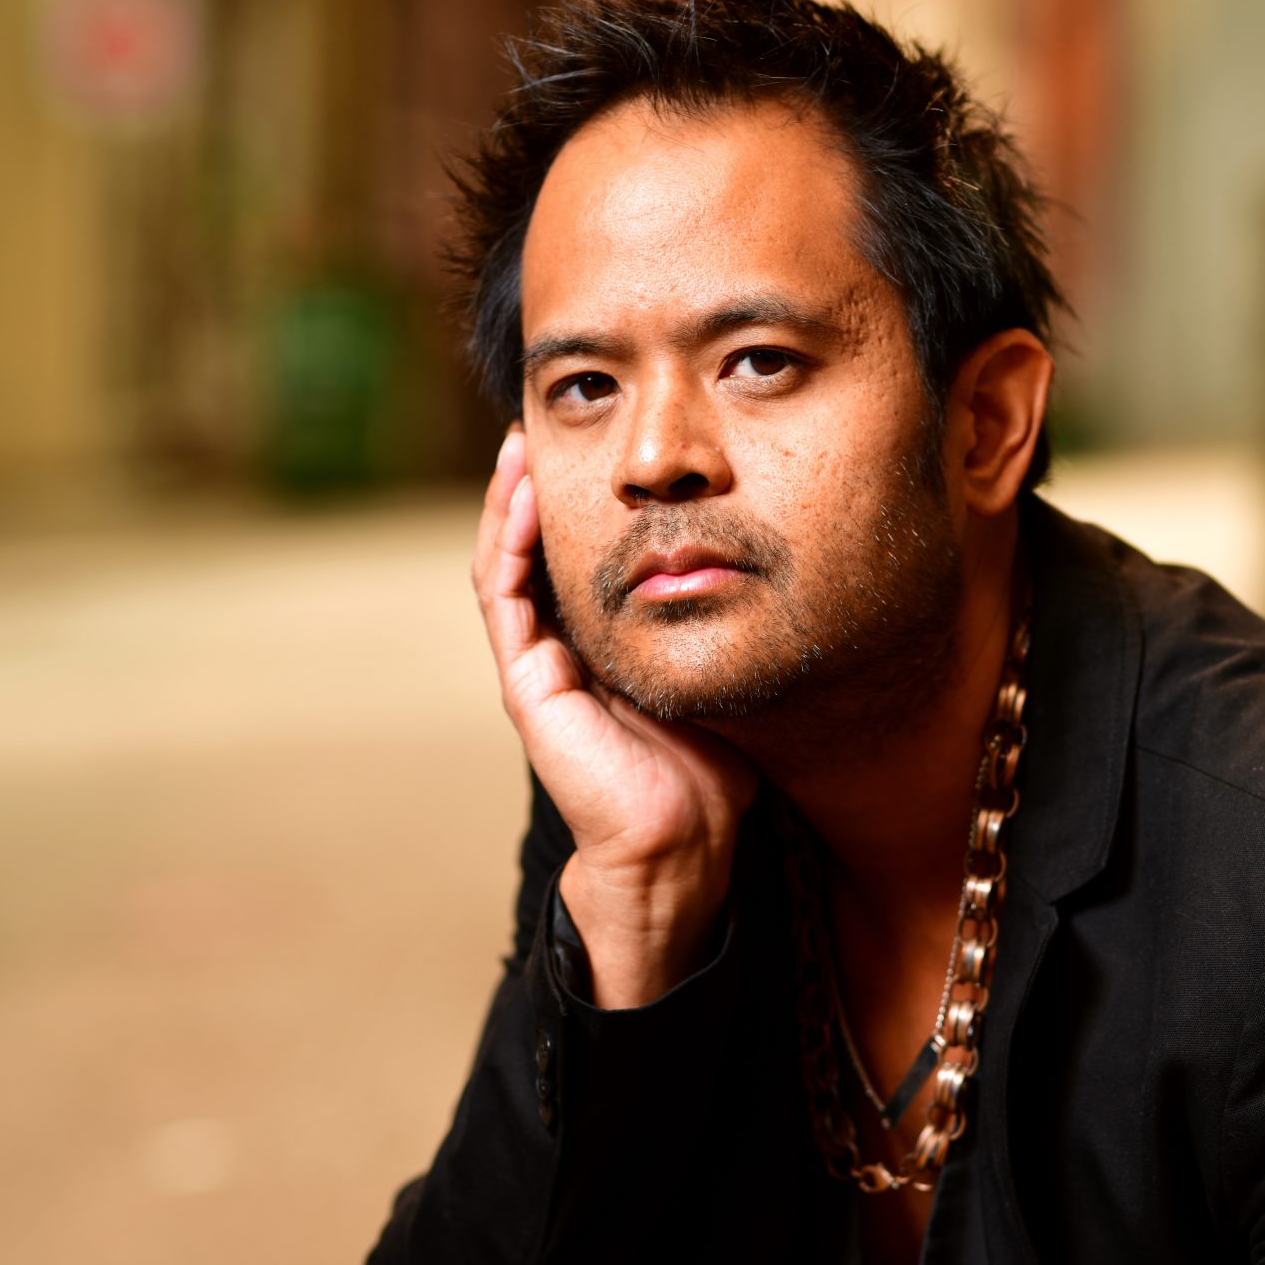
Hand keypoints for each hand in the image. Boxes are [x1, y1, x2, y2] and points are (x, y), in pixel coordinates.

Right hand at [472, 430, 757, 1005]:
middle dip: (535, 484)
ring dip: (510, 500)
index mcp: (601, 646)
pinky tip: (524, 492)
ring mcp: (537, 665)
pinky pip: (504, 595)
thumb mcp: (717, 668)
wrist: (682, 843)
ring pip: (506, 561)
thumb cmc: (710, 771)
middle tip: (545, 421)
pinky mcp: (527, 683)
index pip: (579, 557)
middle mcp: (561, 650)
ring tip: (520, 442)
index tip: (600, 447)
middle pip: (534, 548)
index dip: (580, 501)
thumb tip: (761, 564)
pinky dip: (509, 539)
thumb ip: (717, 622)